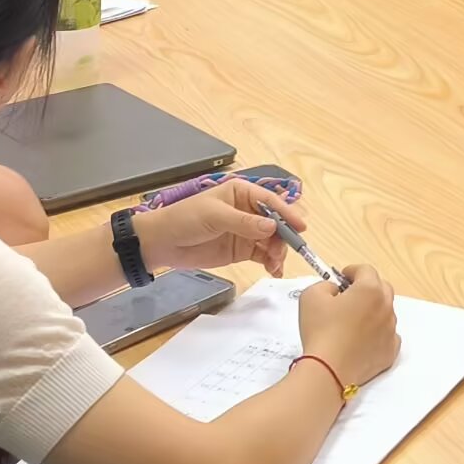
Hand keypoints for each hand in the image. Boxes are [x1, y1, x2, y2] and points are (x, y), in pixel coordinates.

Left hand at [131, 179, 302, 275]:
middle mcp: (248, 211)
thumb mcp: (215, 216)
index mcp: (242, 193)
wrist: (162, 243)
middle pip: (276, 223)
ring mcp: (247, 232)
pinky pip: (263, 255)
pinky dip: (271, 262)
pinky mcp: (242, 250)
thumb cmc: (185, 219)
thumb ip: (244, 222)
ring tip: (275, 264)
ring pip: (272, 241)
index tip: (300, 227)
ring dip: (278, 252)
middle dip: (283, 237)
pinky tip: (273, 269)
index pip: (271, 201)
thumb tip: (271, 226)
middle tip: (282, 252)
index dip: (287, 213)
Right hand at [297, 264, 399, 391]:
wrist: (328, 370)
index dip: (351, 271)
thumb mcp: (311, 296)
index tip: (341, 278)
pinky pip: (387, 335)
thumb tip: (335, 290)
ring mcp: (391, 330)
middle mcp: (386, 307)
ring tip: (352, 322)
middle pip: (381, 288)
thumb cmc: (320, 330)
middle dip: (366, 287)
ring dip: (372, 311)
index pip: (365, 270)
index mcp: (370, 290)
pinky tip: (361, 340)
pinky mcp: (390, 351)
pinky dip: (377, 334)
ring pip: (385, 312)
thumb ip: (325, 284)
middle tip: (348, 297)